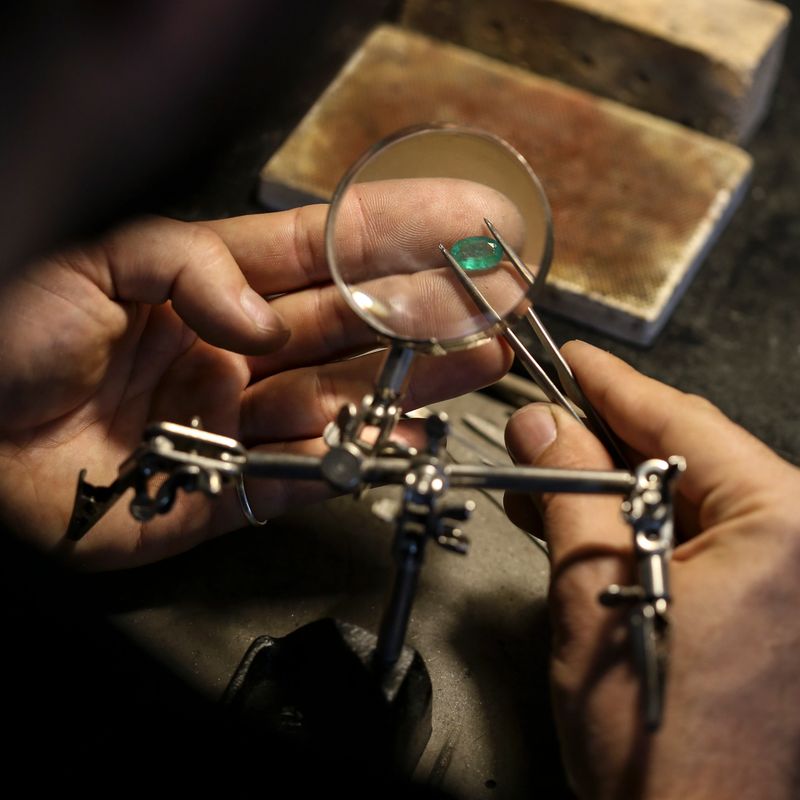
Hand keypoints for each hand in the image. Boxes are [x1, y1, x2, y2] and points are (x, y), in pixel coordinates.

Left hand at [0, 180, 515, 569]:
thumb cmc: (13, 341)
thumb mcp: (93, 262)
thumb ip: (187, 266)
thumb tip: (258, 320)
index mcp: (213, 286)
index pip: (323, 251)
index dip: (397, 232)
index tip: (464, 218)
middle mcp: (240, 350)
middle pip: (352, 328)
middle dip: (428, 311)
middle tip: (494, 300)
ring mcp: (241, 419)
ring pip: (345, 399)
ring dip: (414, 383)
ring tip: (479, 363)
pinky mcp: (230, 486)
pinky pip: (305, 477)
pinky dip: (355, 463)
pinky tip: (405, 443)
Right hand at [505, 341, 799, 799]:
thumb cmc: (659, 737)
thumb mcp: (590, 587)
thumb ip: (567, 489)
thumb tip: (541, 424)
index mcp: (781, 525)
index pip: (680, 421)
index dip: (610, 385)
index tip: (569, 360)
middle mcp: (797, 545)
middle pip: (684, 457)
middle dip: (601, 438)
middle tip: (541, 421)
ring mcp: (784, 579)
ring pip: (681, 500)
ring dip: (608, 486)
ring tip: (546, 475)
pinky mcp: (763, 608)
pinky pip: (692, 541)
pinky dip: (631, 527)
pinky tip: (582, 521)